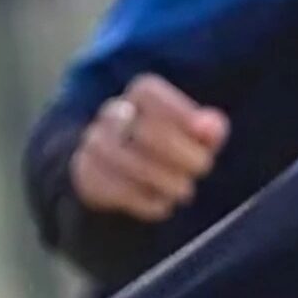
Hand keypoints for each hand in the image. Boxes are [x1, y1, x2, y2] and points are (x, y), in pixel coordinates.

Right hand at [69, 73, 229, 221]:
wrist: (123, 171)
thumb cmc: (172, 147)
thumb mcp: (197, 136)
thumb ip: (209, 129)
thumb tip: (210, 128)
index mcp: (141, 96)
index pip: (148, 92)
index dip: (179, 113)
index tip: (206, 137)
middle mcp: (112, 115)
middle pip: (139, 127)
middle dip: (177, 151)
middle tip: (202, 167)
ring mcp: (94, 144)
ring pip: (118, 157)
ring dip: (161, 179)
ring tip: (183, 190)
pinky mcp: (87, 176)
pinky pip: (110, 188)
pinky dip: (142, 201)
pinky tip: (162, 204)